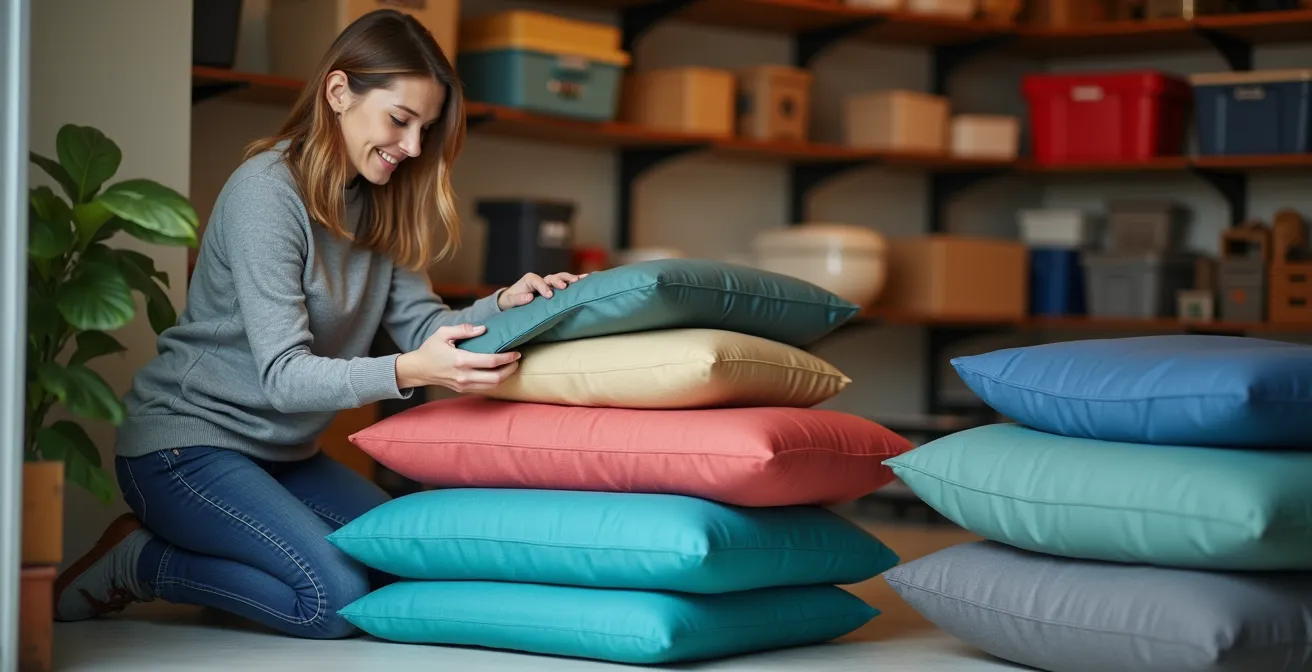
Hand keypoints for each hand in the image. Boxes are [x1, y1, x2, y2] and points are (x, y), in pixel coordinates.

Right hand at [395, 324, 519, 393]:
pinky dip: (495, 381)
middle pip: (496, 378)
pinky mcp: (463, 389)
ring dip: (505, 376)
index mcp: (460, 360)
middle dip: (511, 369)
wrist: (418, 369)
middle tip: (517, 360)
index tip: (516, 352)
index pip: (491, 362)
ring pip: (492, 385)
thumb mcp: (443, 333)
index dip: (507, 358)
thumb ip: (463, 330)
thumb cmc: (430, 349)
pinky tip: (499, 372)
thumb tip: (482, 329)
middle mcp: (464, 376)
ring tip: (511, 366)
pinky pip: (484, 388)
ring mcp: (464, 385)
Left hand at [497, 271, 586, 309]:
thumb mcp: (510, 301)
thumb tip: (529, 298)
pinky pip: (566, 284)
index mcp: (530, 280)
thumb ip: (518, 299)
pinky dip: (575, 281)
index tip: (549, 295)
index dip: (543, 287)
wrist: (513, 301)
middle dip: (559, 280)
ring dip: (570, 279)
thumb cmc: (511, 300)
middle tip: (564, 286)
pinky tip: (586, 279)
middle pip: (552, 277)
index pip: (537, 281)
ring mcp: (549, 283)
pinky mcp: (555, 288)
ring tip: (579, 280)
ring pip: (561, 278)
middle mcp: (541, 279)